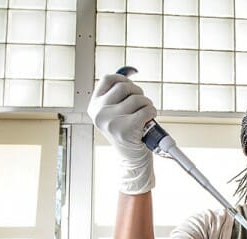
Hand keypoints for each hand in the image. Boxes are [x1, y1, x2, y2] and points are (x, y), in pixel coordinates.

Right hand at [87, 73, 157, 194]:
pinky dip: (152, 113)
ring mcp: (111, 121)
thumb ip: (118, 95)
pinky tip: (149, 121)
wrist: (132, 160)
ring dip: (147, 104)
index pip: (108, 79)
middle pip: (125, 86)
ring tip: (146, 115)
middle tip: (142, 104)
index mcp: (94, 106)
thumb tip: (130, 71)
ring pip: (137, 98)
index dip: (124, 77)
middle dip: (139, 93)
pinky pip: (146, 110)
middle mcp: (99, 113)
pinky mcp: (125, 128)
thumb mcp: (116, 113)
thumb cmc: (128, 133)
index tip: (132, 84)